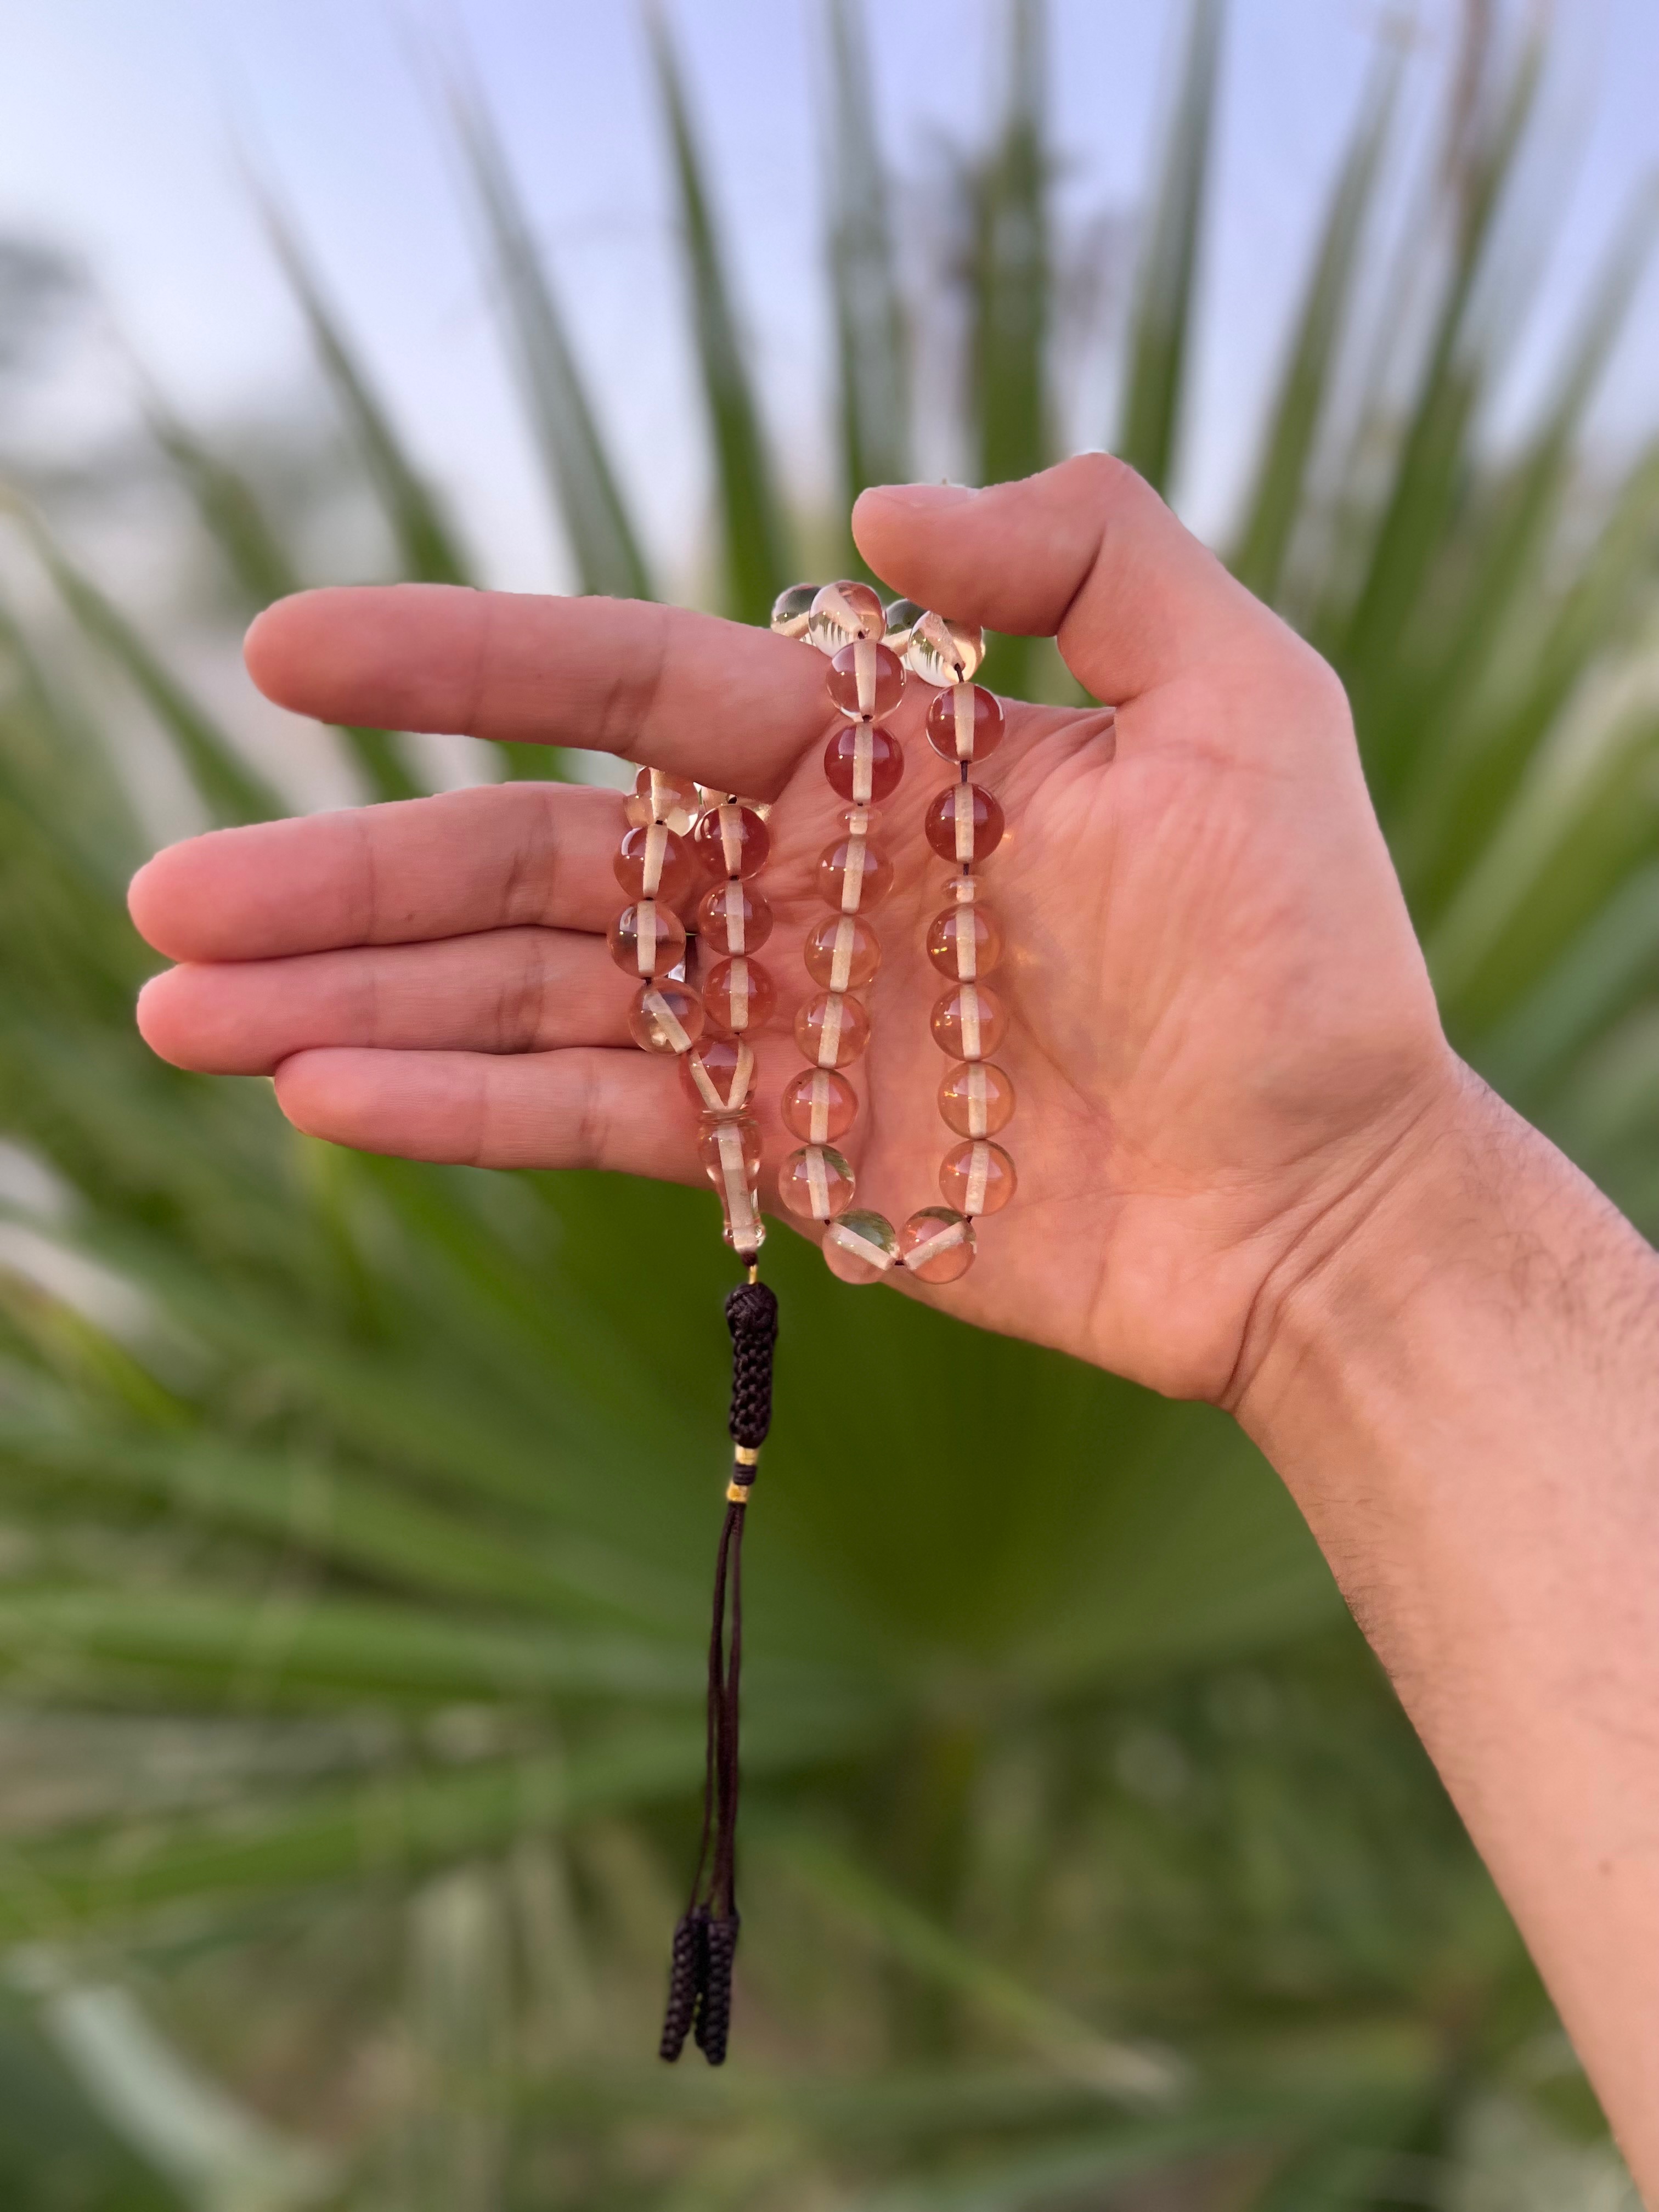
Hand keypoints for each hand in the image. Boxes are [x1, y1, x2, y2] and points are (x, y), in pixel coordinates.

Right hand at [129, 456, 1457, 1400]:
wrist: (1327, 1192)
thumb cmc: (1303, 949)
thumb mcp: (1244, 703)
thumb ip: (1085, 561)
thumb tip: (878, 510)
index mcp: (866, 752)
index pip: (624, 688)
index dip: (457, 667)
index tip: (288, 657)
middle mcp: (788, 875)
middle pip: (529, 859)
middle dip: (349, 876)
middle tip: (173, 902)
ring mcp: (771, 1021)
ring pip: (528, 997)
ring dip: (360, 1003)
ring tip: (187, 1012)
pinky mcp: (776, 1156)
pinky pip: (595, 1123)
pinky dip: (466, 1111)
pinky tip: (329, 1097)